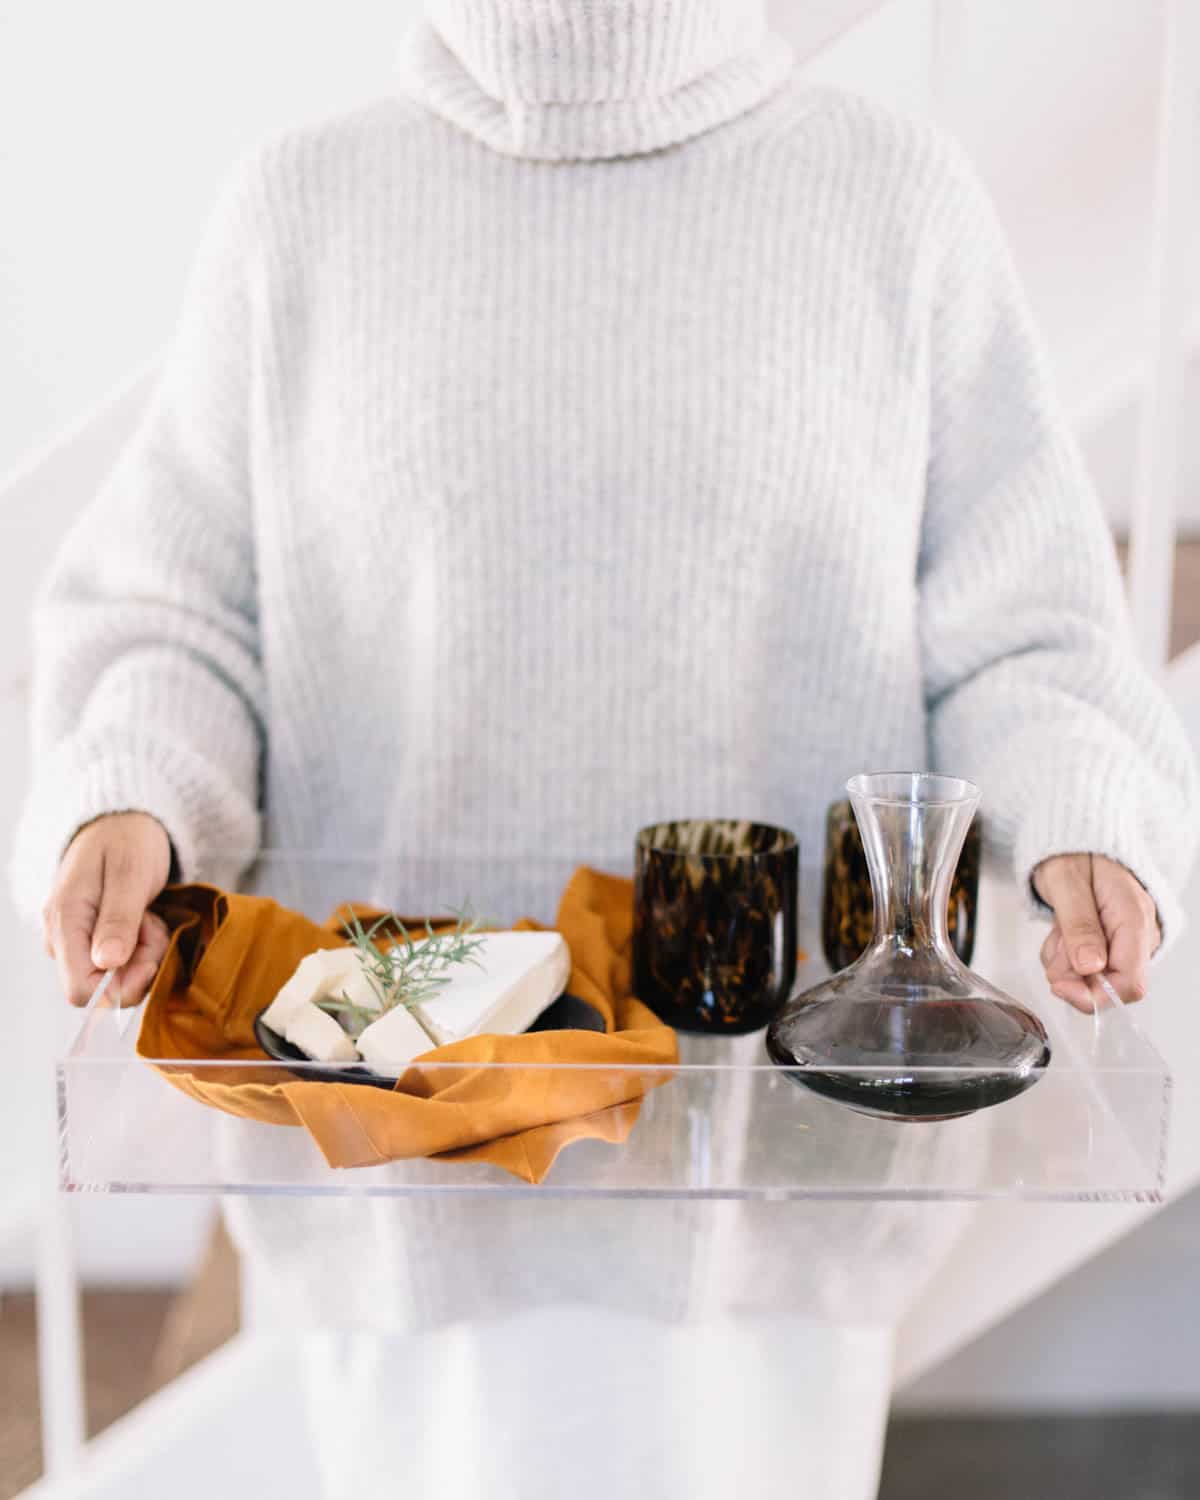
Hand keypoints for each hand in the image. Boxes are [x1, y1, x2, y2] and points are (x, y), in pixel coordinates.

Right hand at [43, 813, 172, 1006]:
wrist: (124, 821)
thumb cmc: (127, 840)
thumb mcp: (129, 873)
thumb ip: (118, 919)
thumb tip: (107, 964)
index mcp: (64, 921)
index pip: (81, 990)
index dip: (120, 987)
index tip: (150, 957)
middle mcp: (62, 938)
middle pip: (101, 988)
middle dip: (137, 966)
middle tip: (152, 925)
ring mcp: (76, 940)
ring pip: (114, 977)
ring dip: (143, 954)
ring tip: (148, 915)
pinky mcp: (91, 939)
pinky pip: (118, 963)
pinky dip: (140, 947)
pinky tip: (144, 919)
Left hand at [1033, 853, 1159, 1012]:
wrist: (1073, 842)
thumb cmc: (1072, 854)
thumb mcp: (1066, 883)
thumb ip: (1079, 925)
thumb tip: (1090, 967)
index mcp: (1134, 918)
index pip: (1129, 983)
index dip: (1093, 995)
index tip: (1057, 985)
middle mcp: (1139, 935)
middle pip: (1109, 986)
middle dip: (1071, 973)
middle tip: (1056, 938)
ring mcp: (1128, 942)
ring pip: (1093, 979)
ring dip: (1064, 962)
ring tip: (1060, 927)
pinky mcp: (1113, 945)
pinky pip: (1086, 969)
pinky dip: (1066, 957)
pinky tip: (1063, 932)